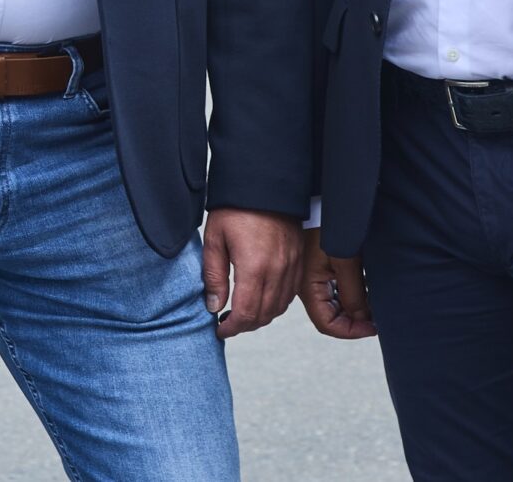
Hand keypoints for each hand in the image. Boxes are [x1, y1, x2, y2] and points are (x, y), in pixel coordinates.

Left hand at [201, 208, 299, 338]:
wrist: (265, 183)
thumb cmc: (237, 207)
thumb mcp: (215, 239)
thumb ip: (214, 276)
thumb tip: (214, 306)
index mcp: (254, 266)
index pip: (246, 313)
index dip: (232, 327)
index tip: (220, 329)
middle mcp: (278, 270)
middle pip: (264, 315)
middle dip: (245, 326)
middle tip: (228, 323)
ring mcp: (291, 266)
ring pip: (279, 308)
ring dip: (261, 317)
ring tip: (242, 313)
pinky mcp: (298, 260)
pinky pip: (290, 294)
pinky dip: (275, 304)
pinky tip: (261, 299)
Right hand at [297, 227, 374, 339]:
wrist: (324, 197)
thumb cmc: (330, 224)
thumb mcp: (346, 260)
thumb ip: (353, 294)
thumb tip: (362, 319)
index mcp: (309, 287)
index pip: (327, 324)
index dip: (351, 331)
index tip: (373, 327)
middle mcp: (309, 285)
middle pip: (332, 316)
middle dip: (355, 319)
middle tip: (378, 315)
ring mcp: (315, 275)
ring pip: (337, 303)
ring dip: (356, 305)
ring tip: (375, 299)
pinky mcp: (323, 265)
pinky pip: (338, 288)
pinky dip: (354, 292)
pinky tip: (367, 284)